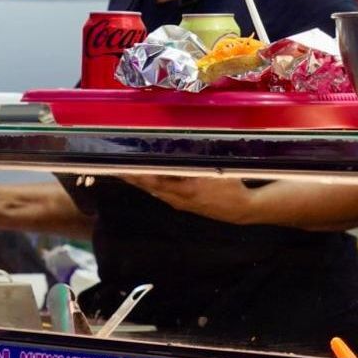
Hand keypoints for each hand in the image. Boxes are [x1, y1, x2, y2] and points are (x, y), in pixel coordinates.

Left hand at [122, 175, 257, 224]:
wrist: (242, 208)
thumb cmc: (231, 186)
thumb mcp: (215, 170)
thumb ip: (195, 162)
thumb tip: (178, 149)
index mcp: (184, 190)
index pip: (154, 181)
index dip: (137, 174)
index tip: (123, 166)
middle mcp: (178, 199)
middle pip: (149, 187)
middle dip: (132, 177)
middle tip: (115, 167)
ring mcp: (180, 203)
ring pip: (154, 191)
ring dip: (139, 181)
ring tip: (125, 170)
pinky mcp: (184, 204)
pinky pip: (162, 193)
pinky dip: (151, 185)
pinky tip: (145, 179)